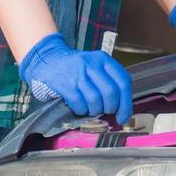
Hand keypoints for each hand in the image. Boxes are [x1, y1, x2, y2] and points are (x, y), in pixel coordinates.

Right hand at [17, 33, 133, 122]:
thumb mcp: (95, 65)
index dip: (126, 103)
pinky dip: (82, 110)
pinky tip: (80, 107)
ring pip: (96, 100)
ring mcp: (78, 74)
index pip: (123, 82)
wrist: (48, 60)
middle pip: (111, 93)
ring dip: (95, 111)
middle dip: (111, 108)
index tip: (124, 116)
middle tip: (106, 112)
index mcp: (104, 59)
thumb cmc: (76, 68)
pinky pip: (80, 104)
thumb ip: (109, 80)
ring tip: (92, 109)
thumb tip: (123, 107)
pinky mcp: (65, 84)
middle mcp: (92, 64)